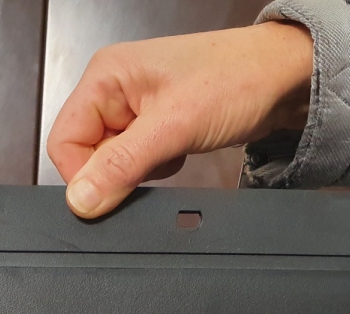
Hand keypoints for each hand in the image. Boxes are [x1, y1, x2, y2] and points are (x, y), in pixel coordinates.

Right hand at [47, 21, 312, 217]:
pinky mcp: (154, 124)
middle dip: (119, 170)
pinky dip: (157, 166)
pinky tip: (180, 150)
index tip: (117, 188)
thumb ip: (121, 165)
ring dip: (141, 169)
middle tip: (157, 158)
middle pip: (86, 154)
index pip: (63, 142)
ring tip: (174, 148)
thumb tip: (80, 200)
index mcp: (104, 76)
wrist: (286, 78)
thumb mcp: (173, 127)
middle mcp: (113, 89)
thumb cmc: (238, 80)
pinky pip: (137, 160)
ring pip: (112, 161)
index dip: (84, 175)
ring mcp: (133, 107)